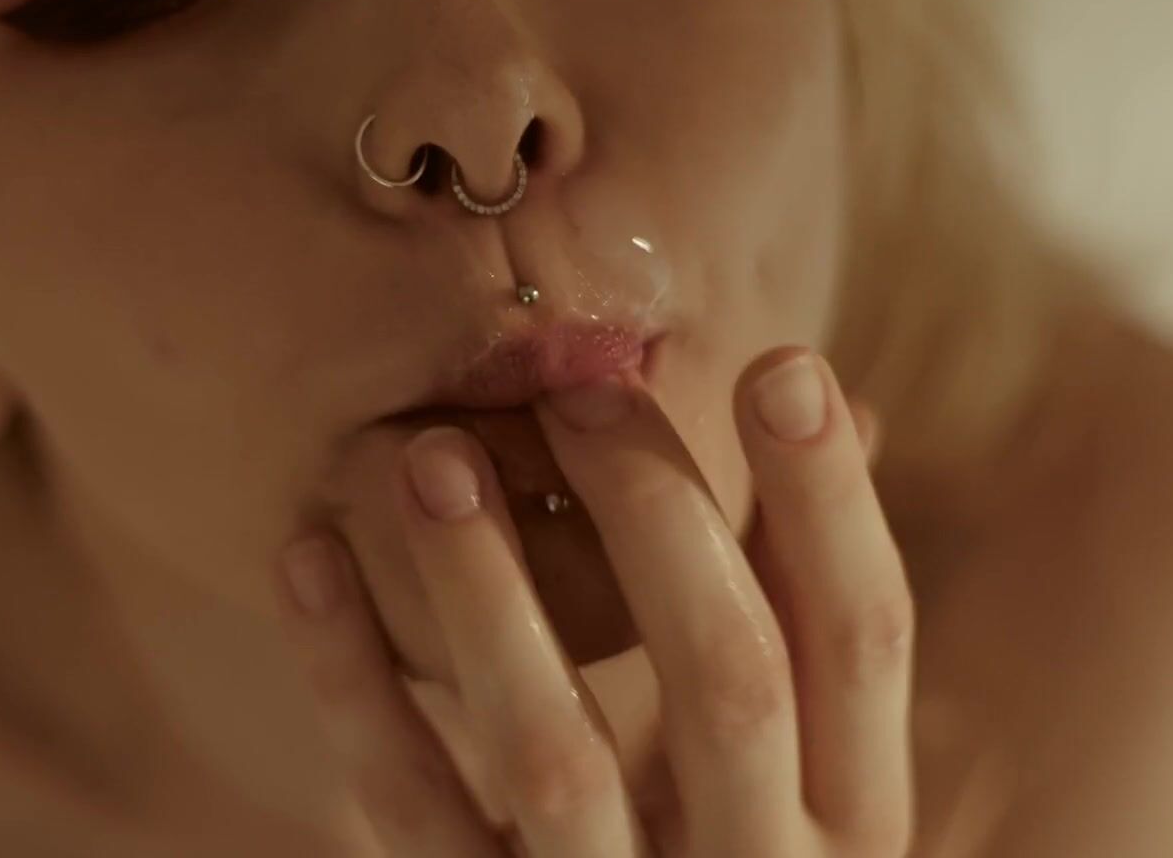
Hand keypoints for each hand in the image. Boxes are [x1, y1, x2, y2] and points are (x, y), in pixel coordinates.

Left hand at [277, 348, 913, 855]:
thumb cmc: (726, 839)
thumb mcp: (795, 755)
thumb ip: (802, 604)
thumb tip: (842, 402)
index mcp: (856, 816)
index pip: (863, 638)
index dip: (829, 499)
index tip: (781, 363)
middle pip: (729, 679)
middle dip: (657, 514)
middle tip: (576, 391)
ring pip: (557, 752)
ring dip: (489, 586)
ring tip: (431, 456)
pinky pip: (407, 803)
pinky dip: (354, 678)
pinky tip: (309, 558)